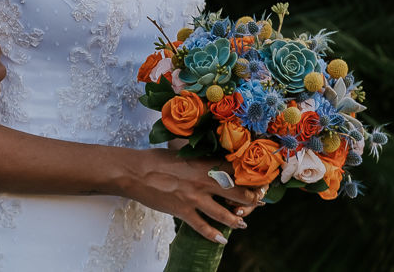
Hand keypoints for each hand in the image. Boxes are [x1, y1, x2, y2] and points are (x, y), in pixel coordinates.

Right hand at [115, 149, 263, 244]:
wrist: (135, 171)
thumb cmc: (157, 159)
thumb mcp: (183, 153)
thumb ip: (200, 159)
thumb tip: (213, 161)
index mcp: (205, 163)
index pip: (237, 172)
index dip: (251, 178)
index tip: (258, 182)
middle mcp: (204, 180)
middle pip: (238, 193)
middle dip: (251, 201)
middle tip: (258, 204)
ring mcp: (194, 197)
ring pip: (225, 214)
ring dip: (237, 220)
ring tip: (243, 224)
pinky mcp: (183, 211)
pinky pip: (203, 227)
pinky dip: (214, 235)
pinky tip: (221, 239)